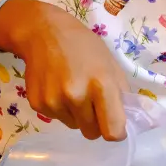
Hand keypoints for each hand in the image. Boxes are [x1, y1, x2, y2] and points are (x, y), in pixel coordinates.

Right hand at [0, 0, 129, 140]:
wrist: (44, 32)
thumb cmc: (84, 46)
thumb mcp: (111, 64)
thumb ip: (122, 95)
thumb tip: (128, 121)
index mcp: (101, 85)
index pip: (112, 131)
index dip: (116, 132)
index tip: (115, 124)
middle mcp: (76, 96)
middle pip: (92, 133)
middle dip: (95, 122)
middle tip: (92, 101)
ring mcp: (54, 102)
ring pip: (73, 126)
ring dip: (77, 115)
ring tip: (72, 89)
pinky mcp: (37, 104)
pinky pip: (57, 118)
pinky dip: (60, 109)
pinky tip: (57, 87)